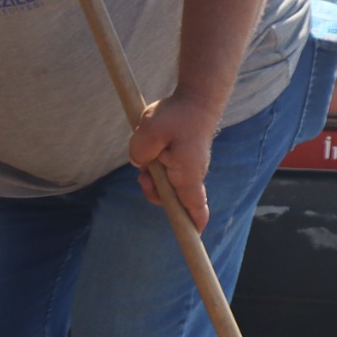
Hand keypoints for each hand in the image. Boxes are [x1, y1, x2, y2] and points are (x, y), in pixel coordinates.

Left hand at [129, 95, 223, 230]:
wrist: (196, 96)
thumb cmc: (177, 114)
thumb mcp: (149, 133)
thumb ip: (139, 154)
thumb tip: (141, 165)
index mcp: (188, 175)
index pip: (195, 209)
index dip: (193, 226)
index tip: (192, 239)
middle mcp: (192, 175)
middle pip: (172, 200)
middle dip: (153, 192)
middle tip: (144, 175)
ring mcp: (189, 167)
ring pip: (166, 184)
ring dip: (152, 176)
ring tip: (147, 156)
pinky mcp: (183, 157)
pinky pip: (166, 170)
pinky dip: (155, 164)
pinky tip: (152, 148)